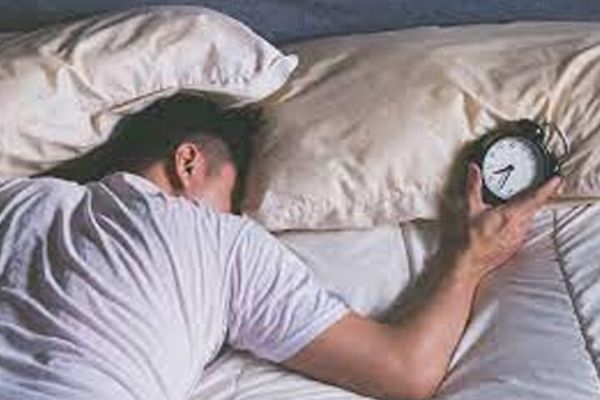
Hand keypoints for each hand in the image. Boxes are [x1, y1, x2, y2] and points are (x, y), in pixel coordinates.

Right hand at [456, 163, 561, 279]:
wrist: (470, 262)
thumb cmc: (471, 238)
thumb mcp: (470, 209)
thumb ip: (474, 186)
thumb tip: (474, 169)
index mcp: (511, 215)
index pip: (535, 198)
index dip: (548, 188)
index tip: (556, 179)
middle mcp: (520, 226)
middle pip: (535, 207)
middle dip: (539, 196)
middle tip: (543, 186)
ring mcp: (519, 236)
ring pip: (529, 218)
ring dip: (528, 209)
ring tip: (522, 201)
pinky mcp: (516, 244)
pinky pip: (524, 228)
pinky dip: (521, 221)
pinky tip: (511, 220)